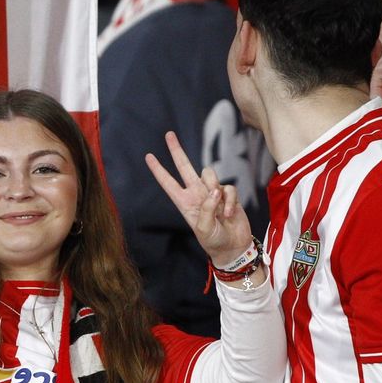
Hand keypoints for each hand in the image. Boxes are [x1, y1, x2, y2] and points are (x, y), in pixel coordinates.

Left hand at [145, 131, 252, 267]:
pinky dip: (230, 201)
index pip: (168, 183)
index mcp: (185, 203)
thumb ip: (206, 209)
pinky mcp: (228, 195)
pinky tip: (229, 215)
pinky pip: (228, 188)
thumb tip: (214, 190)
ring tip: (220, 213)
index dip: (158, 170)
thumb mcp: (204, 229)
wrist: (233, 248)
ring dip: (215, 190)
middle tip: (168, 134)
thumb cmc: (214, 241)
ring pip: (210, 174)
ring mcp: (212, 193)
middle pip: (185, 167)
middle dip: (177, 151)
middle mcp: (196, 194)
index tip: (148, 156)